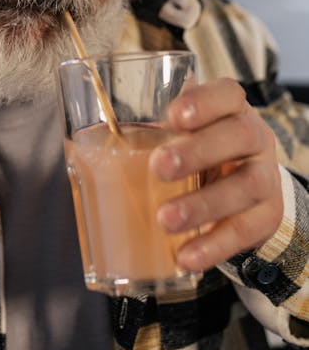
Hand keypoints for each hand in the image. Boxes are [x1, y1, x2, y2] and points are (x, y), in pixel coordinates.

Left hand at [149, 78, 282, 272]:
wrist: (243, 190)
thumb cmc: (196, 152)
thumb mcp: (179, 136)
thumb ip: (149, 134)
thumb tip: (81, 151)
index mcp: (230, 109)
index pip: (227, 93)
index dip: (204, 101)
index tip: (173, 116)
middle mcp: (254, 137)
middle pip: (240, 135)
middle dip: (198, 151)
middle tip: (158, 167)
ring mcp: (266, 176)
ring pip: (246, 185)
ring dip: (203, 204)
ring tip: (165, 219)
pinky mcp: (267, 216)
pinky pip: (245, 231)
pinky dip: (214, 246)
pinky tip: (185, 257)